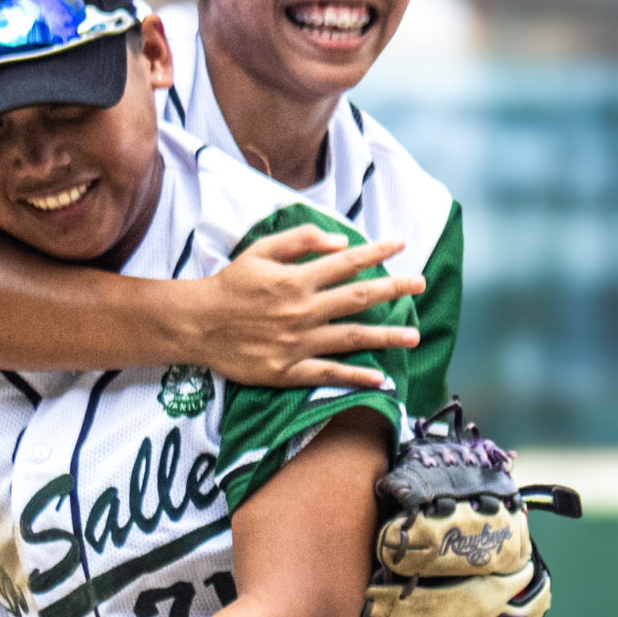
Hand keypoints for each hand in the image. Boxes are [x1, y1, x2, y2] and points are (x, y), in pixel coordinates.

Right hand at [190, 228, 422, 389]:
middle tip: (421, 284)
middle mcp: (302, 311)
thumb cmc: (230, 285)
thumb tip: (341, 241)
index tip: (401, 246)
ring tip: (414, 334)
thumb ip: (300, 240)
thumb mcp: (260, 251)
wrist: (197, 325)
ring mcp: (298, 343)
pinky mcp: (289, 370)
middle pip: (359, 298)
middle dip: (394, 290)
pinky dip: (356, 376)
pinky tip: (380, 376)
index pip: (347, 263)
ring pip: (352, 337)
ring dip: (387, 336)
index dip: (377, 253)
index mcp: (296, 279)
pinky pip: (329, 373)